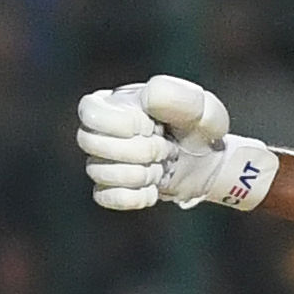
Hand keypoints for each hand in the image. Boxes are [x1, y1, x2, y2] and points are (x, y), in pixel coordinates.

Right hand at [75, 75, 278, 213]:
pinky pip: (105, 196)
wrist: (203, 163)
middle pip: (90, 143)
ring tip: (162, 167)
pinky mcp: (106, 188)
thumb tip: (147, 100)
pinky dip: (136, 196)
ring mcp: (99, 161)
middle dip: (139, 150)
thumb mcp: (200, 107)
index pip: (91, 112)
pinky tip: (154, 187)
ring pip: (99, 172)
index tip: (154, 126)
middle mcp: (98, 129)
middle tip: (166, 148)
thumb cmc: (198, 128)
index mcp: (113, 101)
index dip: (124, 124)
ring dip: (142, 174)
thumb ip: (176, 96)